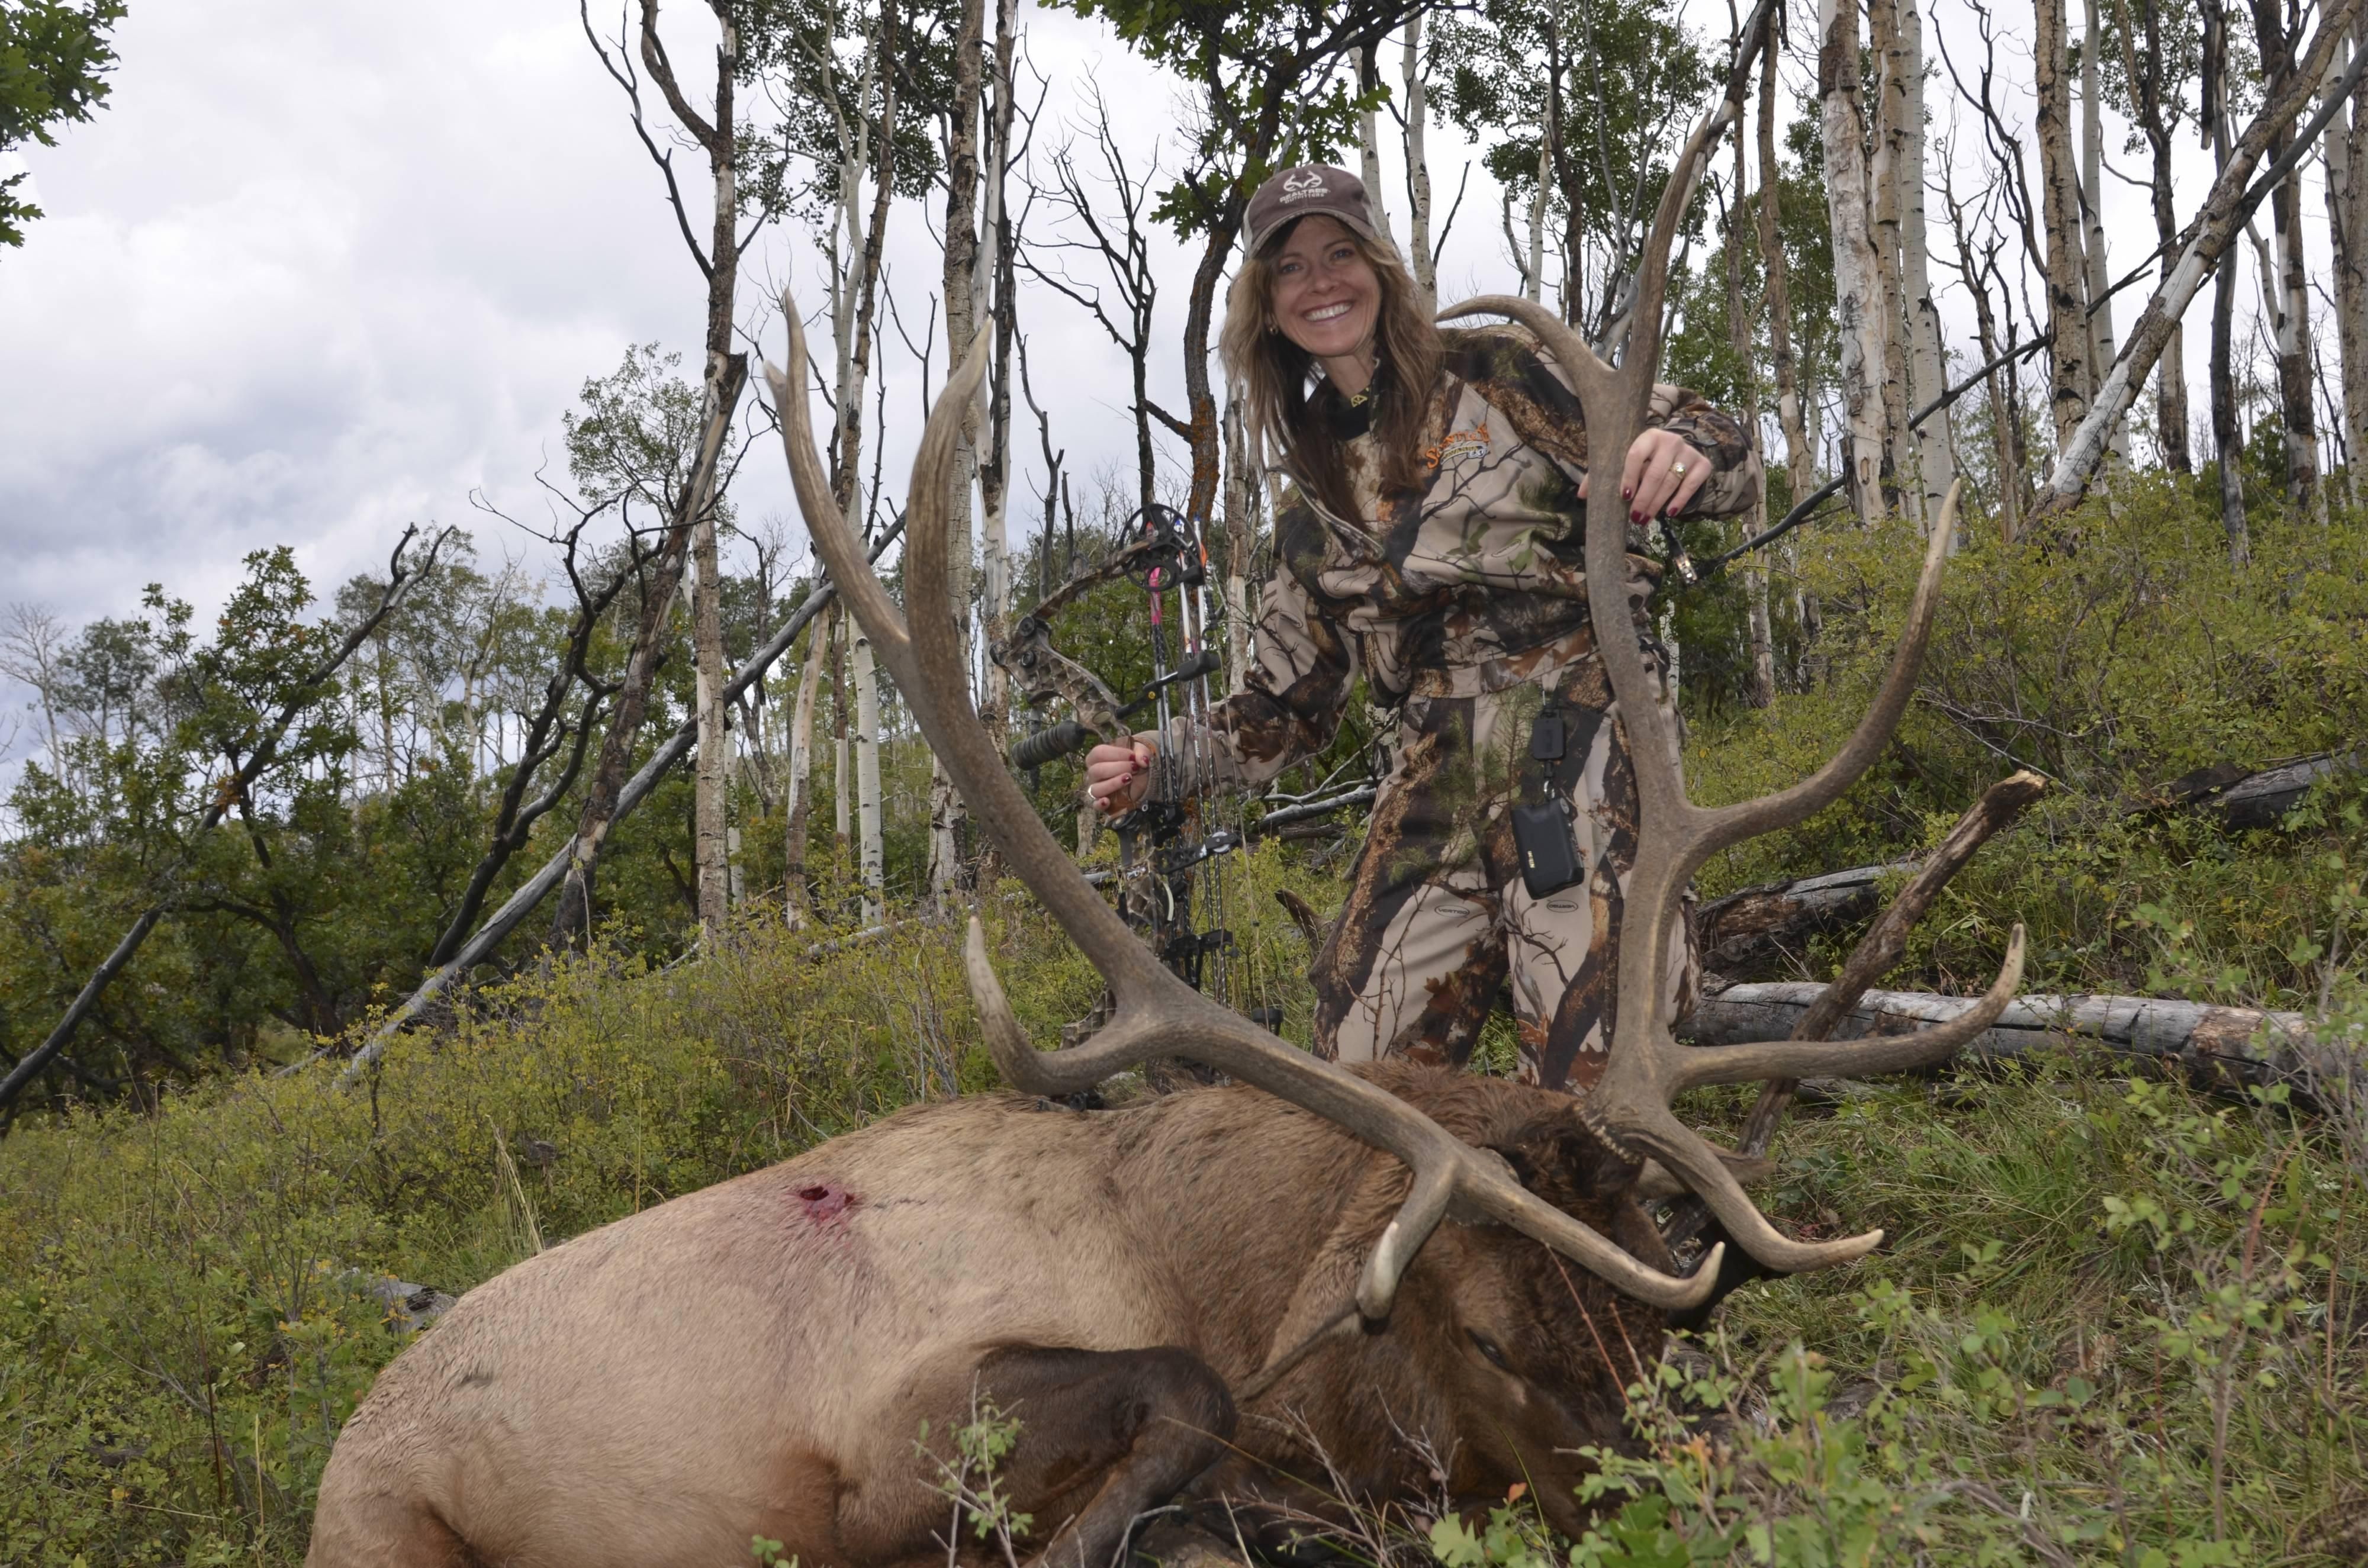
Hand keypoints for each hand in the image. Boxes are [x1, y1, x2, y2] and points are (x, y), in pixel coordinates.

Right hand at [1083, 740, 1154, 815]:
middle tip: (1135, 768)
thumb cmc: (1135, 762)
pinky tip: (1107, 801)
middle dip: (1118, 767)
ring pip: (1095, 788)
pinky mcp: (1103, 803)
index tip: (1133, 756)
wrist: (1145, 780)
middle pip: (1097, 770)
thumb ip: (1142, 752)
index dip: (1116, 753)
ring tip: (1129, 779)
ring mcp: (1096, 789)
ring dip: (1113, 783)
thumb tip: (1142, 761)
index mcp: (1097, 757)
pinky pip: (1096, 805)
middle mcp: (1093, 773)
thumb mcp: (1141, 752)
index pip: (1098, 753)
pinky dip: (1100, 804)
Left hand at [1577, 429, 1710, 523]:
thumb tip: (1582, 496)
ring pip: (1671, 481)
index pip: (1635, 454)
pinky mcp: (1702, 465)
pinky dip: (1679, 500)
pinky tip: (1669, 513)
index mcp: (1648, 436)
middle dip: (1643, 498)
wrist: (1679, 451)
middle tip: (1634, 517)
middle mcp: (1670, 440)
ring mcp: (1688, 452)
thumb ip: (1604, 474)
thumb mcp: (1626, 460)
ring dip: (1657, 504)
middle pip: (1655, 473)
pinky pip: (1690, 485)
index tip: (1623, 496)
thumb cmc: (1645, 459)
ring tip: (1645, 519)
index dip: (1629, 476)